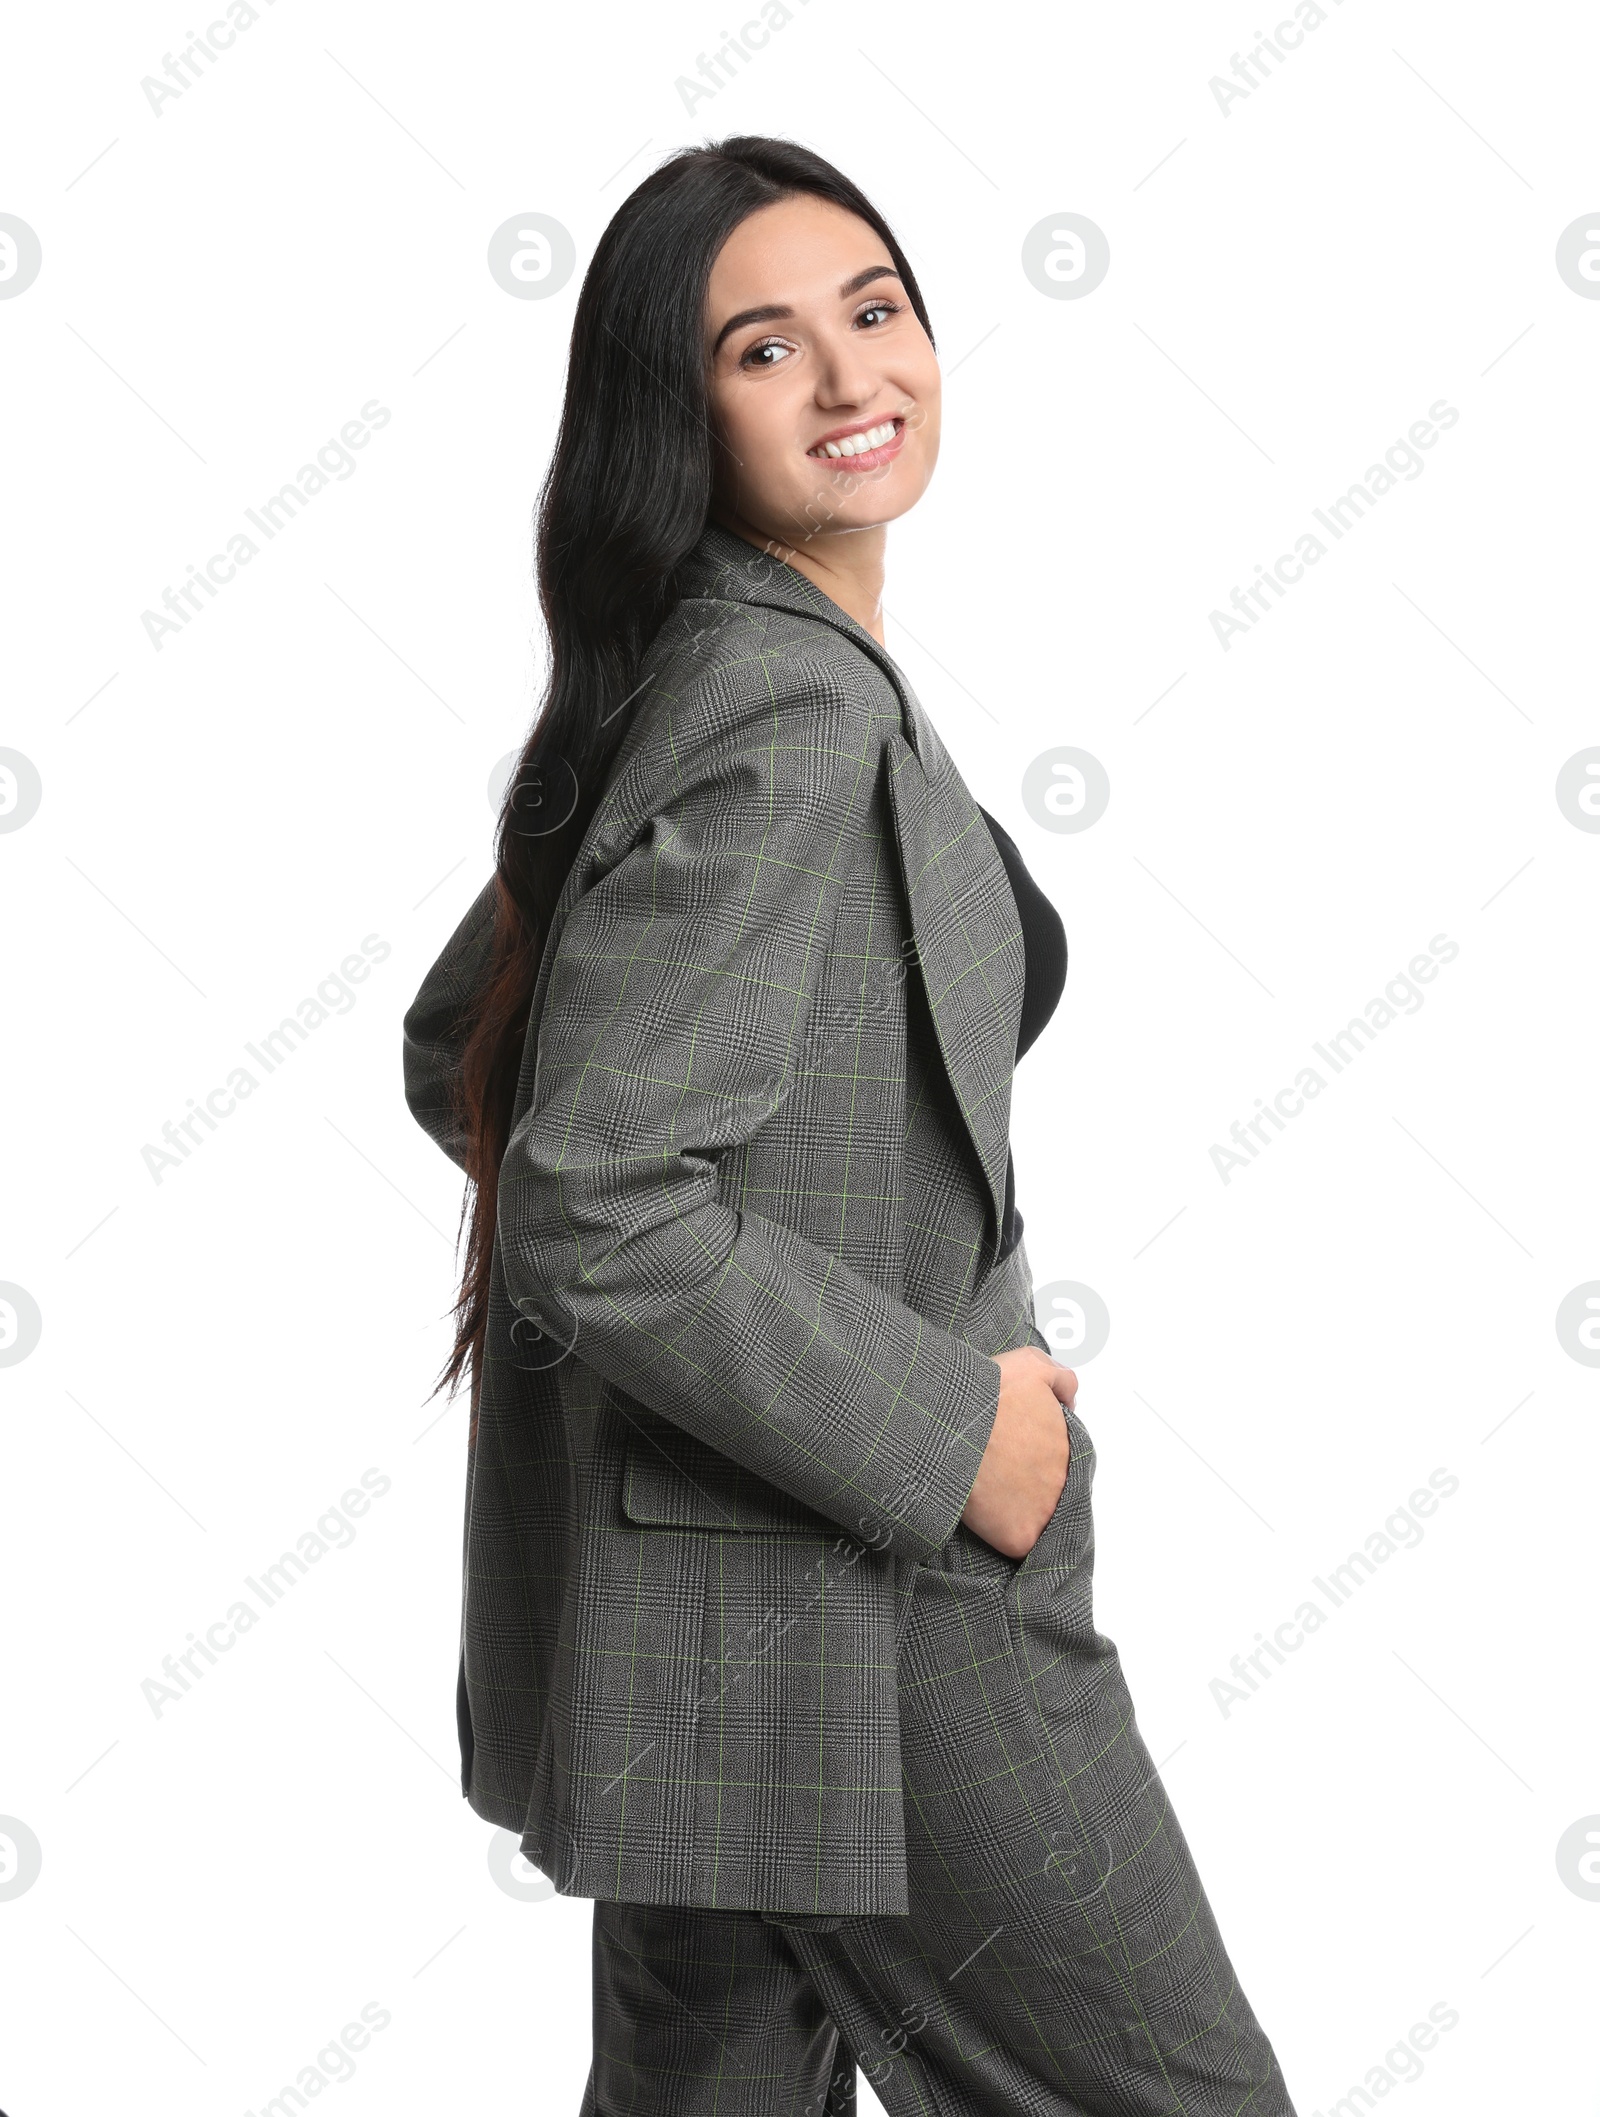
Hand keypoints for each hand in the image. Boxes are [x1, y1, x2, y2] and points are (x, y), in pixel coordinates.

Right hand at [960, 1346, 1076, 1559]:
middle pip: (1049, 1487)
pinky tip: (985, 1517)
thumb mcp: (1030, 1365)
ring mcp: (1044, 1510)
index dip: (1034, 1454)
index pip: (1059, 1457)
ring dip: (1016, 1506)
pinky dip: (1004, 1534)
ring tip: (986, 1492)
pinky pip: (1018, 1543)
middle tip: (997, 1469)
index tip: (1014, 1451)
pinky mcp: (1020, 1536)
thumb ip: (1060, 1379)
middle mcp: (1063, 1479)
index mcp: (1066, 1442)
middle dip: (1027, 1480)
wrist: (953, 1423)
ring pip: (1036, 1515)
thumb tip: (1070, 1398)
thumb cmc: (987, 1393)